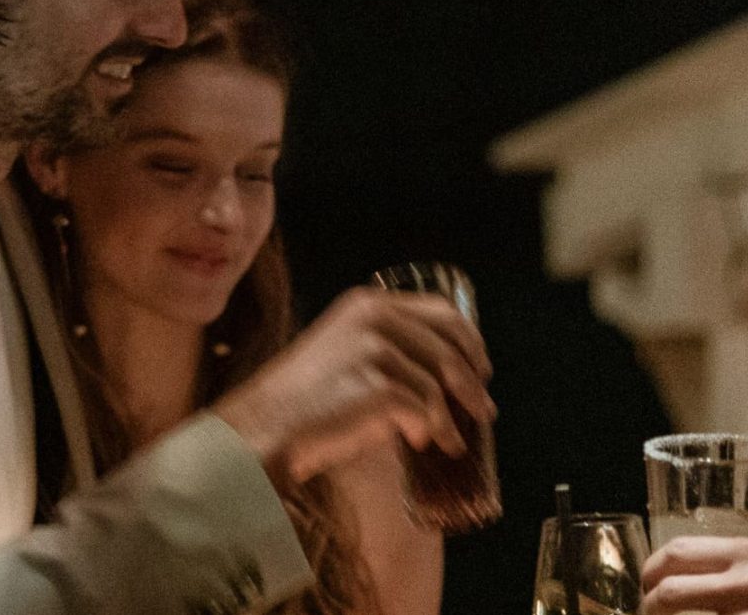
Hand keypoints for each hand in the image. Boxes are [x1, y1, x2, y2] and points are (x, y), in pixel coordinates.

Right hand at [212, 288, 495, 482]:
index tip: (481, 367)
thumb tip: (441, 378)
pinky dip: (431, 430)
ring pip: (438, 382)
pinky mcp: (378, 385)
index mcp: (367, 304)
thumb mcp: (344, 354)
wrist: (263, 427)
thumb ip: (386, 351)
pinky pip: (424, 410)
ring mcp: (376, 350)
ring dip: (451, 416)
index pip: (440, 312)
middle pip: (449, 345)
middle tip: (483, 408)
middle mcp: (374, 318)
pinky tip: (425, 443)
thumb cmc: (302, 402)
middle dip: (473, 379)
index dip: (468, 341)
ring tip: (454, 440)